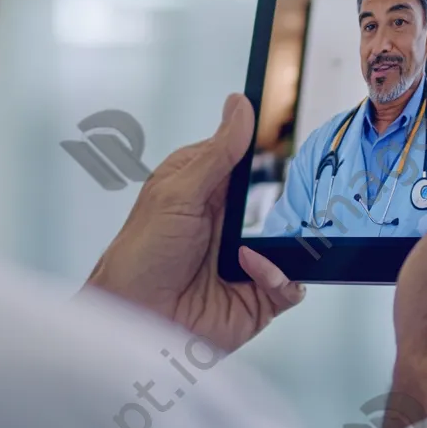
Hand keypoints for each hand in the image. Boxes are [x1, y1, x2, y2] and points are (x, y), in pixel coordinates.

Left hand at [83, 94, 305, 351]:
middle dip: (288, 199)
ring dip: (282, 242)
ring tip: (251, 249)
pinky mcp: (257, 296)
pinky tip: (252, 269)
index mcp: (204, 191)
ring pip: (291, 242)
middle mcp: (227, 223)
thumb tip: (240, 106)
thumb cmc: (139, 256)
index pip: (243, 159)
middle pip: (275, 199)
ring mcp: (245, 260)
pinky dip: (279, 275)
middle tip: (292, 193)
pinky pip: (289, 283)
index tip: (281, 129)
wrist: (134, 322)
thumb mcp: (178, 193)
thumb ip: (218, 152)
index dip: (262, 148)